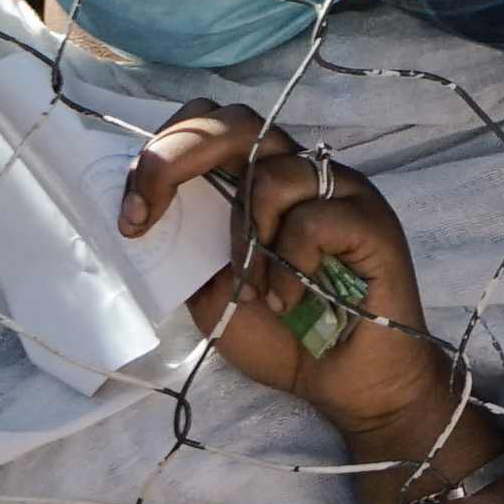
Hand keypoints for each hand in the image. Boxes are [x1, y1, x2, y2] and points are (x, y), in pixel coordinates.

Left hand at [119, 101, 463, 452]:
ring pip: (271, 176)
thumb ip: (190, 246)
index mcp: (260, 180)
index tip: (132, 213)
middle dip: (175, 160)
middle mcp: (301, 171)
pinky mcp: (371, 221)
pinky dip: (288, 267)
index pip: (212, 122)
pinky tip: (288, 301)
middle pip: (237, 122)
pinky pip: (313, 220)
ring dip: (244, 243)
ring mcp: (342, 190)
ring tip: (253, 294)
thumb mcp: (212, 290)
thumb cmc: (282, 334)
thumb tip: (142, 214)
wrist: (348, 381)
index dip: (165, 148)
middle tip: (144, 217)